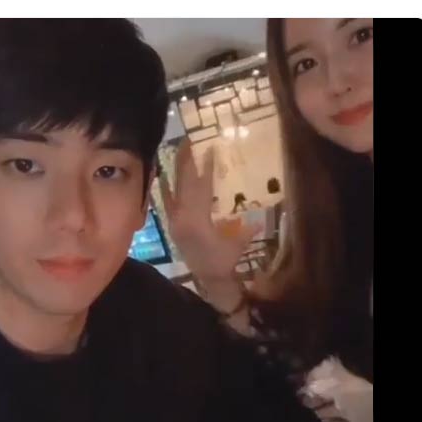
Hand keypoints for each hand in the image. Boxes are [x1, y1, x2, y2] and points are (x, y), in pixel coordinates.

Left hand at [160, 139, 262, 281]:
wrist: (208, 281)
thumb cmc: (225, 262)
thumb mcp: (238, 244)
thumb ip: (246, 230)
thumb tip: (258, 218)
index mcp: (199, 220)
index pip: (202, 188)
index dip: (207, 168)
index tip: (210, 149)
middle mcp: (183, 218)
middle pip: (184, 184)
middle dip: (186, 162)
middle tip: (188, 141)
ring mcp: (175, 221)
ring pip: (173, 190)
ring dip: (175, 170)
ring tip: (177, 151)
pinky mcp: (172, 225)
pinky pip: (166, 203)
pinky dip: (164, 189)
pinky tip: (163, 175)